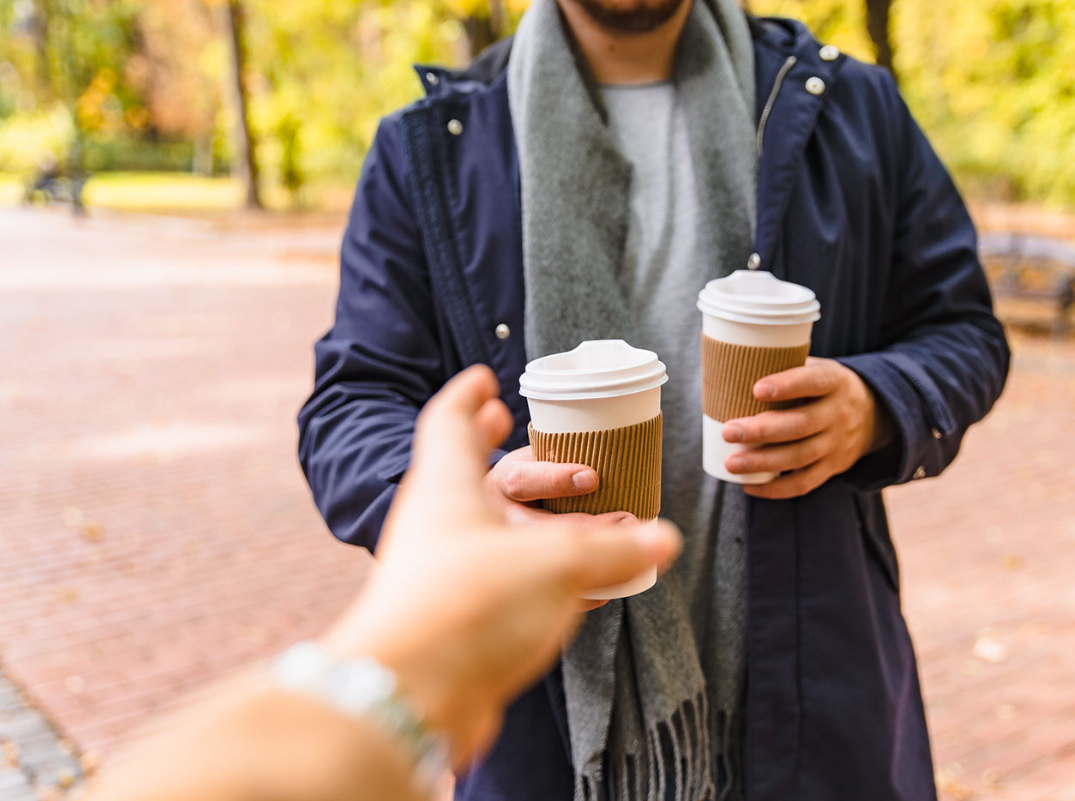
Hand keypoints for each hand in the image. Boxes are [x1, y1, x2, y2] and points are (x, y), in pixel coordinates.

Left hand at [323, 366, 681, 767]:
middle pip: (465, 474)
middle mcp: (437, 524)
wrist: (406, 703)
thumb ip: (613, 551)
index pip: (449, 423)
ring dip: (532, 519)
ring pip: (489, 532)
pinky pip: (500, 582)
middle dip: (496, 453)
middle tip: (515, 431)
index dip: (468, 398)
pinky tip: (574, 590)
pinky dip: (537, 573)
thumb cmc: (469, 606)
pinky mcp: (455, 622)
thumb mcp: (555, 565)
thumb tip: (662, 539)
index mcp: (447, 487)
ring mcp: (441, 575)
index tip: (485, 379)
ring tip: (577, 516)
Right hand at [486, 445, 637, 611]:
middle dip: (587, 528)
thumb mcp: (539, 456)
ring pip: (540, 566)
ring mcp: (501, 556)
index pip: (524, 480)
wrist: (497, 513)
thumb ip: (567, 453)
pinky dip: (583, 594)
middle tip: (629, 520)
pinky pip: (549, 597)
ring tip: (633, 560)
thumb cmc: (534, 478)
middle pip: (536, 530)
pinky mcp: (514, 583)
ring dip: (591, 564)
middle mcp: (496, 520)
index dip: (557, 479)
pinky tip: (612, 587)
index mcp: (502, 481)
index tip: (592, 477)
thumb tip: (621, 443)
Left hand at [722, 357, 894, 499]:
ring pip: (799, 457)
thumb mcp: (817, 367)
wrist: (873, 415)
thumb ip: (786, 367)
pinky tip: (749, 486)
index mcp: (834, 382)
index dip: (787, 386)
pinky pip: (804, 483)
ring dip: (763, 462)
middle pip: (800, 425)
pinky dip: (776, 488)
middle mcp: (838, 413)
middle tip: (728, 432)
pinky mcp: (832, 467)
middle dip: (762, 431)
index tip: (756, 389)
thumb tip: (734, 368)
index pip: (814, 382)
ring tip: (732, 463)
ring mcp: (837, 444)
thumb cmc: (825, 387)